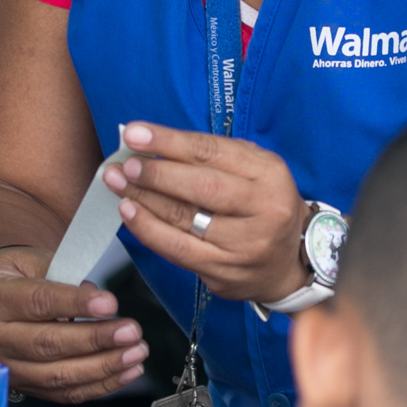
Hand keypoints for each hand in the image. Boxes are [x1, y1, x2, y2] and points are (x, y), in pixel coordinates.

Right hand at [0, 246, 149, 402]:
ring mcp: (7, 368)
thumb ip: (62, 273)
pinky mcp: (24, 387)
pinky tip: (126, 372)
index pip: (37, 303)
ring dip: (103, 367)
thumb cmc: (14, 278)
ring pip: (57, 375)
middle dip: (96, 340)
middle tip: (132, 332)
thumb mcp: (30, 260)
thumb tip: (95, 297)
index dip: (75, 305)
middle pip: (48, 344)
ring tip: (136, 354)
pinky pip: (64, 393)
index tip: (110, 303)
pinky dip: (100, 385)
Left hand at [104, 122, 310, 304]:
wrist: (289, 264)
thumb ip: (212, 156)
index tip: (134, 133)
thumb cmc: (262, 205)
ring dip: (144, 198)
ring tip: (117, 182)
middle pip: (201, 187)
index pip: (213, 152)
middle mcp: (264, 209)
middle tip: (124, 164)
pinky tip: (129, 213)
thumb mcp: (254, 170)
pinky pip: (178, 250)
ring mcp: (245, 245)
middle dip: (155, 173)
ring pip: (185, 219)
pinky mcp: (225, 273)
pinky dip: (148, 230)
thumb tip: (153, 144)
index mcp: (270, 174)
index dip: (169, 142)